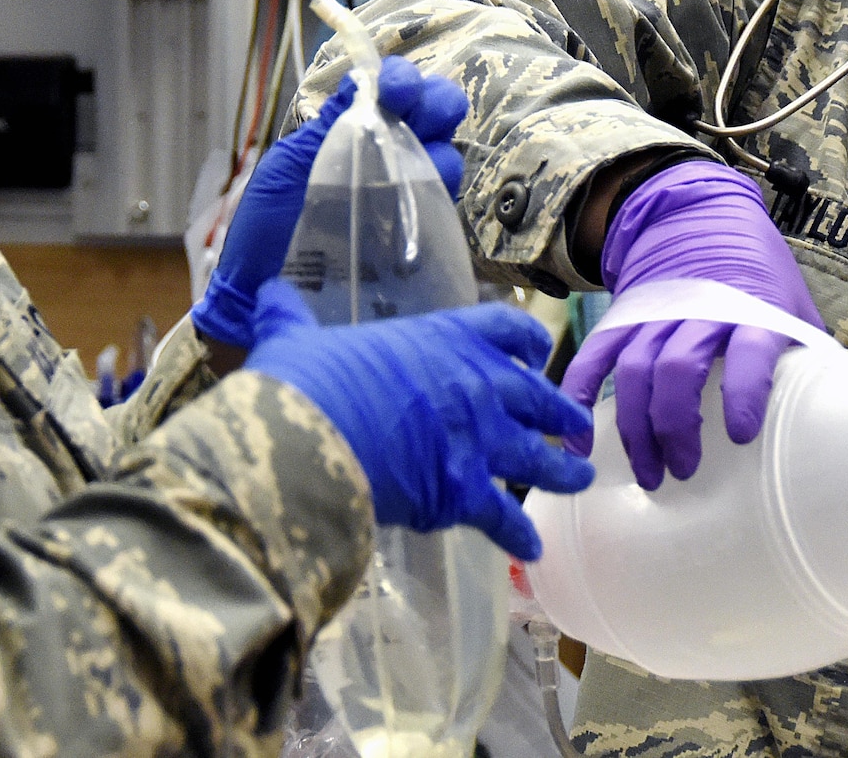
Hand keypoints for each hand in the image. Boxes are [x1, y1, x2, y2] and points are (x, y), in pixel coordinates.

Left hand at [192, 58, 467, 349]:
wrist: (258, 298)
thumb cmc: (262, 231)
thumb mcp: (286, 170)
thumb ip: (325, 129)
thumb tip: (362, 80)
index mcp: (347, 135)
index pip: (389, 95)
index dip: (402, 81)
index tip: (397, 88)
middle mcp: (381, 160)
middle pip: (430, 117)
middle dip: (436, 102)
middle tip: (422, 108)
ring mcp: (400, 198)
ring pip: (443, 156)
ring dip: (441, 146)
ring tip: (428, 154)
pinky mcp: (412, 237)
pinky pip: (440, 204)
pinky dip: (440, 188)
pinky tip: (430, 186)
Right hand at [243, 279, 594, 559]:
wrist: (310, 438)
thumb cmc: (305, 381)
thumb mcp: (294, 338)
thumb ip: (289, 318)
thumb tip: (267, 295)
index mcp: (441, 340)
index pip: (502, 330)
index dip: (524, 342)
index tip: (537, 353)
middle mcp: (474, 385)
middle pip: (534, 397)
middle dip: (559, 413)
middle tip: (577, 426)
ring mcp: (477, 440)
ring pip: (537, 457)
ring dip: (561, 471)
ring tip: (580, 479)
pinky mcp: (465, 493)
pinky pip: (504, 518)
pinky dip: (519, 536)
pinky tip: (531, 551)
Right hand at [561, 160, 822, 488]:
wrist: (700, 214)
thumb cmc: (758, 272)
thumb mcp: (792, 302)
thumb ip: (806, 352)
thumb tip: (843, 416)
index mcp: (750, 307)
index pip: (747, 350)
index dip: (743, 391)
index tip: (739, 434)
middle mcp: (697, 309)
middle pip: (677, 369)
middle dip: (675, 426)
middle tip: (682, 471)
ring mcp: (653, 312)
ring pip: (634, 371)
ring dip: (635, 427)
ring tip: (649, 473)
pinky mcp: (623, 316)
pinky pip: (595, 356)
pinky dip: (581, 394)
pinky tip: (580, 434)